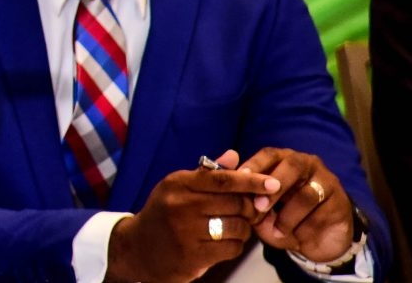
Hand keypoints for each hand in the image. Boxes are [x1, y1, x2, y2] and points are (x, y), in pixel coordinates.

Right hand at [106, 149, 277, 282]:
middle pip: (235, 203)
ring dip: (244, 229)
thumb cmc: (164, 213)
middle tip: (253, 211)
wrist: (138, 248)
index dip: (251, 181)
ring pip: (237, 227)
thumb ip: (207, 174)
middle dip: (252, 208)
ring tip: (236, 228)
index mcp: (178, 183)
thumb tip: (234, 155)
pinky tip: (226, 242)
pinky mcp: (193, 255)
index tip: (273, 183)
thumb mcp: (178, 188)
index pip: (223, 179)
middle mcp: (181, 204)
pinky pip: (232, 248)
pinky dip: (236, 245)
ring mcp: (186, 231)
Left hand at [238, 147, 354, 262]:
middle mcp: (307, 165)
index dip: (254, 165)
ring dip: (289, 215)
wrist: (317, 243)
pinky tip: (299, 237)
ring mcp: (327, 182)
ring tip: (278, 231)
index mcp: (284, 161)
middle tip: (260, 206)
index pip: (269, 154)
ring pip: (306, 193)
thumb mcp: (262, 212)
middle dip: (273, 186)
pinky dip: (306, 227)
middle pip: (291, 165)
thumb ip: (248, 199)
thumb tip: (231, 186)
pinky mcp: (341, 203)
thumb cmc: (283, 220)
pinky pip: (322, 213)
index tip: (240, 179)